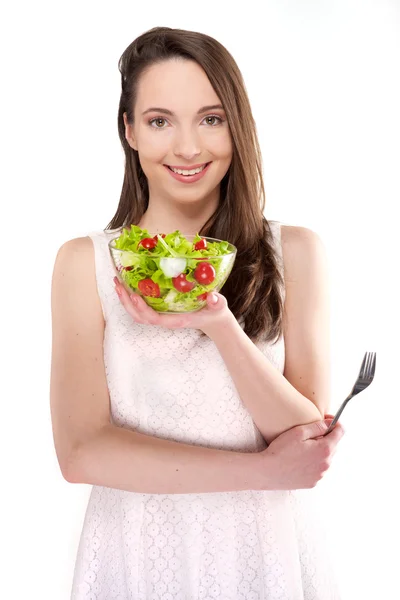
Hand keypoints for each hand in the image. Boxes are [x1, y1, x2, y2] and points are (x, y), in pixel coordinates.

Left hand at [113, 277, 233, 333]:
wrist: (213, 319)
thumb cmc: (214, 312)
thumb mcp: (218, 306)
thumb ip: (217, 302)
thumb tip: (213, 297)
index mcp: (177, 320)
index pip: (155, 318)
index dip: (143, 309)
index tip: (134, 295)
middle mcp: (166, 320)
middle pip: (140, 317)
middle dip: (126, 303)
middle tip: (118, 284)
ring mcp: (161, 317)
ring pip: (137, 314)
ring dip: (125, 300)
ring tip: (117, 283)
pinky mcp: (160, 311)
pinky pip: (141, 308)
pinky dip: (131, 299)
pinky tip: (127, 286)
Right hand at [257, 417, 344, 489]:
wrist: (267, 472)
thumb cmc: (281, 450)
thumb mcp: (298, 432)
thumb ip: (317, 426)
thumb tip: (330, 423)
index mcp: (325, 449)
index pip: (340, 432)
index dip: (335, 423)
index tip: (327, 419)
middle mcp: (326, 464)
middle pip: (334, 445)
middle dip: (326, 438)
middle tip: (309, 434)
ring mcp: (320, 475)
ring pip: (326, 458)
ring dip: (319, 451)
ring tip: (302, 449)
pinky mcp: (313, 483)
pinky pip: (318, 469)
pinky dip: (313, 463)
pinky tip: (300, 460)